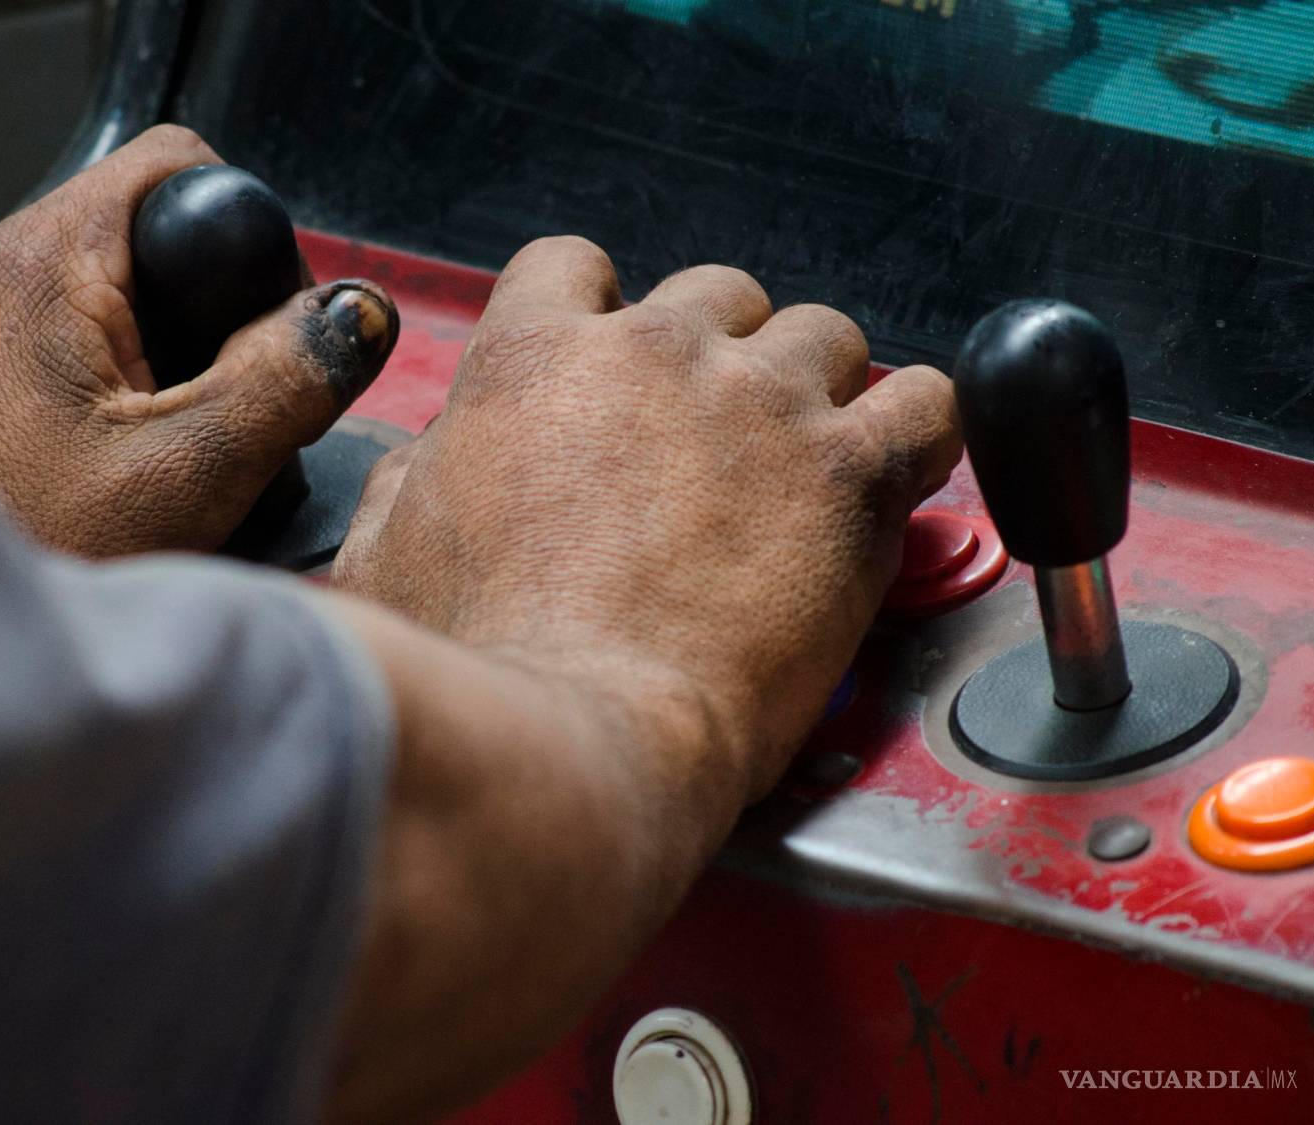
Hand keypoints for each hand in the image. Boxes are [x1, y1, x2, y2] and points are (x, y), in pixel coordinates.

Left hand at [0, 126, 398, 556]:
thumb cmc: (27, 562)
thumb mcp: (192, 477)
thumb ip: (288, 380)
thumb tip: (355, 314)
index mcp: (34, 265)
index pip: (174, 167)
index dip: (237, 238)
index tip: (244, 333)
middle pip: (116, 248)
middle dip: (171, 329)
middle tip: (178, 435)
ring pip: (55, 308)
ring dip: (101, 372)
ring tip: (103, 474)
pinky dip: (32, 402)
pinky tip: (36, 482)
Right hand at [334, 236, 958, 797]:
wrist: (570, 739)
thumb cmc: (478, 666)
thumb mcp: (384, 555)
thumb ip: (416, 480)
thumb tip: (429, 464)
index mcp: (533, 357)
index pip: (574, 265)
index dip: (598, 314)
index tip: (616, 368)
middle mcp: (652, 352)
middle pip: (716, 296)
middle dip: (719, 356)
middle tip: (716, 445)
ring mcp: (758, 403)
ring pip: (824, 335)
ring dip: (816, 389)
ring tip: (806, 469)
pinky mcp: (848, 472)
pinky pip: (929, 403)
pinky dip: (919, 431)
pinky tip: (894, 475)